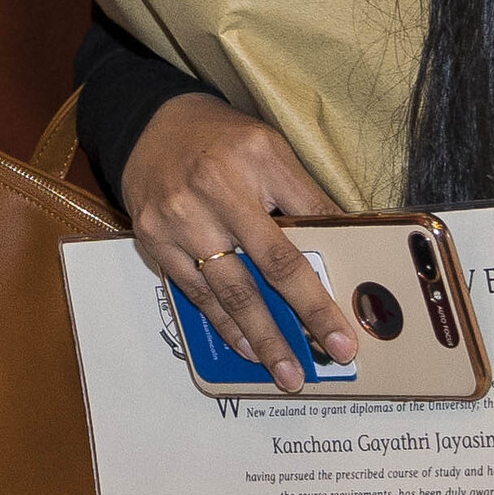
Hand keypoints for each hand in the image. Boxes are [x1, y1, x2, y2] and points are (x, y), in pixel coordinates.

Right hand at [123, 91, 357, 392]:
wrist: (150, 124)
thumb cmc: (222, 140)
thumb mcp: (272, 152)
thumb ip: (305, 200)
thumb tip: (343, 248)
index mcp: (252, 163)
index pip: (295, 240)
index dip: (319, 294)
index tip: (342, 333)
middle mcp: (211, 192)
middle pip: (261, 273)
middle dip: (294, 325)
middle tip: (321, 362)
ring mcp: (177, 219)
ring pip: (224, 293)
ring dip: (257, 337)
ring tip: (282, 369)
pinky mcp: (153, 240)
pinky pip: (192, 291)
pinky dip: (220, 322)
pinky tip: (243, 344)